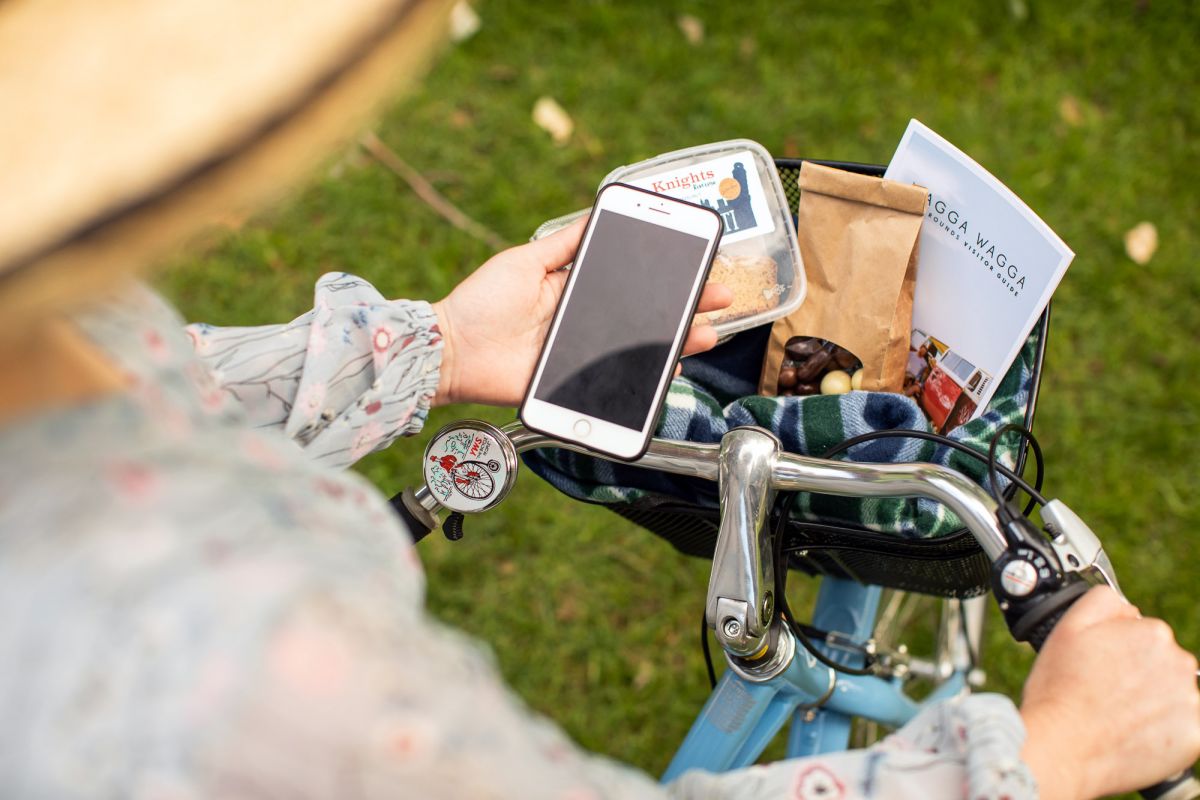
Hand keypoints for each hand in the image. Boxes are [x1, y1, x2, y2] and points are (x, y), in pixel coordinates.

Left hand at [431, 219, 732, 406]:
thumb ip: (563, 244)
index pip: (629, 284)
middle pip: (643, 317)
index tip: (694, 265)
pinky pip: (616, 384)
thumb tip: (597, 214)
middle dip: (685, 307)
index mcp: (574, 292)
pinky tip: (672, 366)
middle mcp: (584, 324)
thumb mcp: (525, 261)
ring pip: (638, 350)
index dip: (663, 277)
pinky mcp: (573, 385)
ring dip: (677, 342)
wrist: (450, 350)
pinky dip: (646, 379)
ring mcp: (582, 356)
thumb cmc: (481, 303)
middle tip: (719, 297)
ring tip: (707, 332)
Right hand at [1019, 586, 1199, 799]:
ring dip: (1154, 705)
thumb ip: (1103, 601)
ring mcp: (1190, 701)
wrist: (1061, 746)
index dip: (1120, 655)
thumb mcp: (1068, 626)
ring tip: (1119, 719)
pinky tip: (1136, 736)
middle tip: (1107, 695)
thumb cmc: (1059, 689)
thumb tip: (1128, 607)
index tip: (1103, 671)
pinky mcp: (1195, 737)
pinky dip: (1166, 735)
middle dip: (1141, 678)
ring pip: (1175, 697)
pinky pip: (1186, 731)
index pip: (1146, 639)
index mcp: (1153, 633)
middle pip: (1164, 667)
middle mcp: (1180, 663)